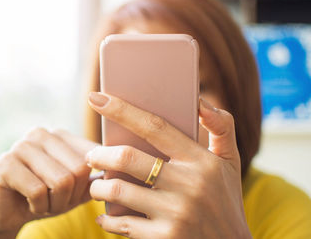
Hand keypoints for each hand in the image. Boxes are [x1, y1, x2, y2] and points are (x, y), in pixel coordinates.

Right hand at [0, 128, 98, 238]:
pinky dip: (39, 207)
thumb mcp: (74, 189)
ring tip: (44, 203)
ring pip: (61, 181)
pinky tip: (29, 205)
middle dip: (72, 196)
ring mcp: (21, 146)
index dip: (87, 183)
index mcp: (60, 135)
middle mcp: (41, 134)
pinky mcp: (5, 163)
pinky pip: (38, 191)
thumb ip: (94, 178)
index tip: (73, 193)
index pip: (93, 155)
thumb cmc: (43, 198)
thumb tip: (117, 170)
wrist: (5, 214)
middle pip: (79, 169)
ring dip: (56, 204)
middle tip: (56, 202)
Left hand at [86, 92, 251, 238]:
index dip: (121, 110)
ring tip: (97, 185)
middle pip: (127, 158)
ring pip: (117, 191)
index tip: (96, 98)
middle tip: (92, 157)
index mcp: (200, 160)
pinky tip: (104, 215)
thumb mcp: (231, 162)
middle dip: (99, 155)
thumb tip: (201, 100)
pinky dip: (105, 219)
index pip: (154, 127)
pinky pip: (121, 225)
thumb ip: (222, 126)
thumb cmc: (225, 199)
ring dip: (98, 187)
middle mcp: (188, 185)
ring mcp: (175, 214)